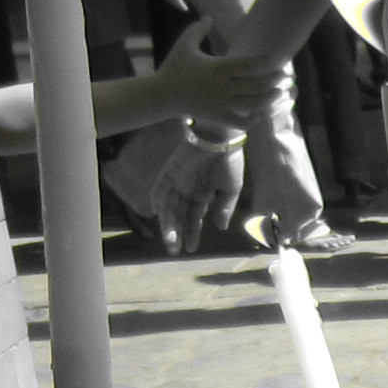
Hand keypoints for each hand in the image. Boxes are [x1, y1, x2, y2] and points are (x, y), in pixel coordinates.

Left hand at [150, 130, 245, 253]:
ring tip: (169, 239)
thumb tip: (220, 228)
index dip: (192, 233)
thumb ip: (224, 208)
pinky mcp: (170, 169)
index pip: (194, 218)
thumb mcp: (232, 189)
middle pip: (178, 215)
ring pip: (169, 205)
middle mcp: (187, 190)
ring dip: (168, 222)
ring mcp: (177, 180)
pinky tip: (156, 211)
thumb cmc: (230, 160)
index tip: (191, 249)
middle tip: (174, 250)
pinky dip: (158, 198)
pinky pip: (161, 186)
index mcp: (202, 195)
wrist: (223, 137)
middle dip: (176, 233)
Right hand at [156, 18, 278, 129]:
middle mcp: (224, 87)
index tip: (276, 58)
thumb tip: (208, 16)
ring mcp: (222, 103)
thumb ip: (198, 29)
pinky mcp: (218, 117)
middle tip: (284, 76)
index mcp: (219, 68)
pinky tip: (258, 115)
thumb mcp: (185, 44)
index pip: (249, 65)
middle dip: (274, 80)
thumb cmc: (174, 67)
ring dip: (269, 99)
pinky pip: (240, 123)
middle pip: (257, 85)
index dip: (265, 61)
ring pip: (253, 104)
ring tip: (278, 93)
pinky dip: (252, 120)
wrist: (162, 95)